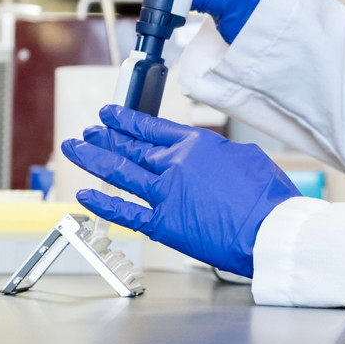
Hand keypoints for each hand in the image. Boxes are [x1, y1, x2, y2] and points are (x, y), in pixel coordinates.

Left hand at [65, 104, 300, 276]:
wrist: (269, 229)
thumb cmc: (266, 195)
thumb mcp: (244, 156)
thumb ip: (216, 153)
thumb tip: (206, 156)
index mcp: (196, 144)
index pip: (151, 127)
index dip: (126, 120)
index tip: (109, 114)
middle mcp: (174, 164)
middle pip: (130, 147)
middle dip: (105, 137)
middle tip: (88, 132)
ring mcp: (165, 194)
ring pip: (119, 172)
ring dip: (93, 159)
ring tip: (75, 149)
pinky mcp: (163, 224)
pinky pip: (125, 211)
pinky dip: (102, 203)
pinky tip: (84, 195)